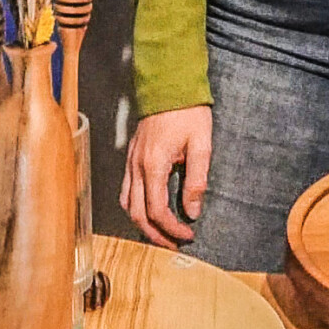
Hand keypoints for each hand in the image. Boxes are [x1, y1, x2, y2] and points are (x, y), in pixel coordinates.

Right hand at [120, 104, 211, 248]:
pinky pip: (127, 188)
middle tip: (173, 244)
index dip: (172, 228)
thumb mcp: (201, 145)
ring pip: (127, 203)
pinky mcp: (132, 155)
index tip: (188, 234)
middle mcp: (136, 165)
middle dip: (155, 234)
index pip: (156, 210)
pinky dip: (135, 205)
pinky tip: (149, 208)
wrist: (170, 84)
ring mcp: (131, 160)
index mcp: (153, 164)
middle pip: (137, 213)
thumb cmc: (187, 112)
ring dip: (142, 223)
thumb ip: (196, 181)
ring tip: (160, 232)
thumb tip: (192, 211)